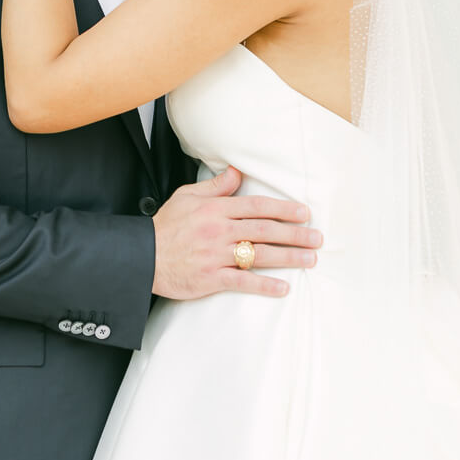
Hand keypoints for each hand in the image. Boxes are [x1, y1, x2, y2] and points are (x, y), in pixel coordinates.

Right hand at [152, 167, 322, 298]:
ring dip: (288, 257)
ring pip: (259, 254)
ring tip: (310, 259)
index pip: (256, 206)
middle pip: (265, 230)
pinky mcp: (211, 278)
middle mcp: (219, 230)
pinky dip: (264, 285)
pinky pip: (242, 282)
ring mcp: (216, 255)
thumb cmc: (165, 226)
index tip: (304, 213)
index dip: (283, 208)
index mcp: (215, 209)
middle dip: (295, 233)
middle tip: (317, 238)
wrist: (142, 256)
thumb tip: (237, 172)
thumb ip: (214, 186)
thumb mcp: (187, 196)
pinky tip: (283, 287)